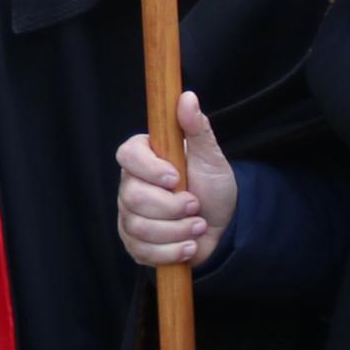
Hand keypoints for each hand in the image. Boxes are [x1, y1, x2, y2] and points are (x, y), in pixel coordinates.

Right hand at [114, 93, 235, 271]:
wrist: (223, 226)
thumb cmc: (213, 185)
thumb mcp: (210, 156)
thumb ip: (196, 128)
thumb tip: (187, 97)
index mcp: (143, 157)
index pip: (127, 155)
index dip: (150, 169)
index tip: (176, 177)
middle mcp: (129, 185)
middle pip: (133, 198)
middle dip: (172, 208)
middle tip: (196, 206)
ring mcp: (129, 215)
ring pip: (139, 227)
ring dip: (178, 231)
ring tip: (198, 226)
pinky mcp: (134, 243)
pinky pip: (143, 252)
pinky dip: (172, 252)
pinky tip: (189, 245)